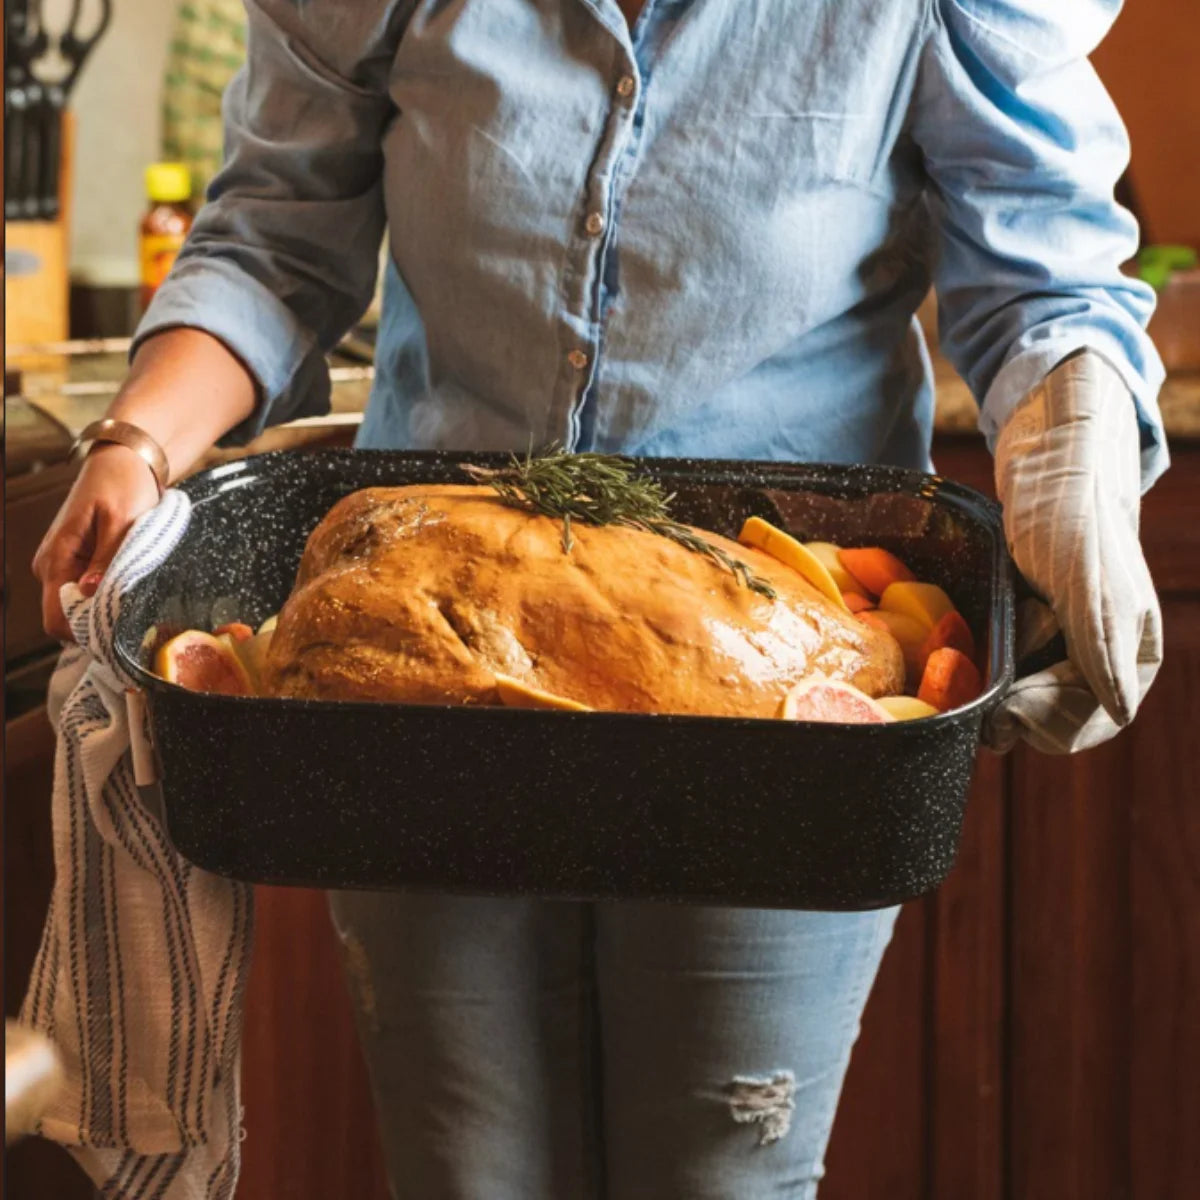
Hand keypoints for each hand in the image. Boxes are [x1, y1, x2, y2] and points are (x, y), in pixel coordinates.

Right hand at [33, 444, 162, 641]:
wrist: (124, 461)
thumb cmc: (124, 485)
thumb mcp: (122, 522)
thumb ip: (106, 560)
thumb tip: (89, 593)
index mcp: (57, 558)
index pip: (55, 619)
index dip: (84, 632)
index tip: (118, 631)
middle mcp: (51, 566)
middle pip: (67, 618)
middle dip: (99, 622)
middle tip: (136, 613)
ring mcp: (61, 566)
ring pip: (78, 607)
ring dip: (106, 608)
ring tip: (136, 593)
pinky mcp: (75, 563)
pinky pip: (86, 592)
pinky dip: (107, 595)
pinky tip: (129, 585)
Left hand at [984, 351, 1162, 753]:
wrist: (1046, 469)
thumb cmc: (1069, 517)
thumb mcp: (1083, 580)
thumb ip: (1099, 645)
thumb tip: (1119, 711)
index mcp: (1130, 659)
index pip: (1090, 722)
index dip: (1046, 718)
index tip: (1009, 696)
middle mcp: (1100, 665)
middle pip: (1051, 722)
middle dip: (1017, 699)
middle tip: (994, 657)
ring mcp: (1061, 653)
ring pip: (1019, 704)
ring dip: (997, 679)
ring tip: (998, 627)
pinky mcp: (1026, 639)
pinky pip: (1001, 677)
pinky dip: (983, 664)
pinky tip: (973, 637)